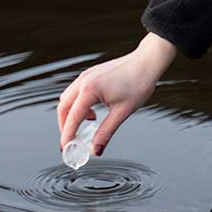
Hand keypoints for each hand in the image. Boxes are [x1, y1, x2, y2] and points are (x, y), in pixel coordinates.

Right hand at [57, 33, 177, 155]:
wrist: (147, 61)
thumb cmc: (138, 82)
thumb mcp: (122, 112)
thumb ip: (106, 132)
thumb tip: (96, 149)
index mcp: (90, 89)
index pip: (72, 118)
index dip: (67, 136)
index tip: (66, 149)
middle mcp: (84, 80)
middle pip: (63, 107)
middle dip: (65, 125)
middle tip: (72, 140)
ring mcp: (87, 75)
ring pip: (68, 98)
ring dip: (71, 114)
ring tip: (87, 124)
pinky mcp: (91, 73)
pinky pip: (76, 91)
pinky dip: (78, 104)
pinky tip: (92, 111)